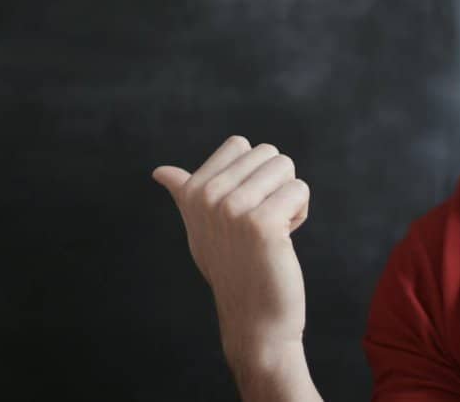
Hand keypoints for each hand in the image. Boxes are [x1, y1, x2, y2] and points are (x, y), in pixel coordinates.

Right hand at [152, 136, 310, 369]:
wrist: (253, 317)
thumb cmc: (232, 267)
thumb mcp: (199, 226)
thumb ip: (185, 193)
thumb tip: (159, 171)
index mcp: (192, 191)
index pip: (239, 144)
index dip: (252, 174)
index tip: (243, 209)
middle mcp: (207, 196)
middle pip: (267, 153)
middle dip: (274, 184)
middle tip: (261, 223)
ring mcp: (232, 208)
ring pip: (285, 167)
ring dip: (288, 197)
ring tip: (271, 230)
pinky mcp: (262, 223)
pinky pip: (299, 190)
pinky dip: (300, 213)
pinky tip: (283, 239)